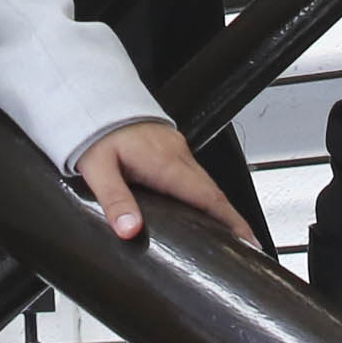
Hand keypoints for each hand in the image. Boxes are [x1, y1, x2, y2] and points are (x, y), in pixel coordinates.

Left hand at [76, 120, 257, 246]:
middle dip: (233, 220)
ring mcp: (176, 149)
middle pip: (214, 192)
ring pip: (206, 182)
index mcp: (164, 163)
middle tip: (246, 247)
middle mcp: (177, 155)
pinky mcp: (170, 146)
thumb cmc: (94, 131)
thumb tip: (130, 230)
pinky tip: (200, 207)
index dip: (231, 222)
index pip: (208, 197)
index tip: (248, 242)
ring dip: (219, 207)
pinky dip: (205, 193)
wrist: (93, 95)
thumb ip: (115, 201)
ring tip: (229, 235)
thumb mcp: (97, 169)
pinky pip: (195, 174)